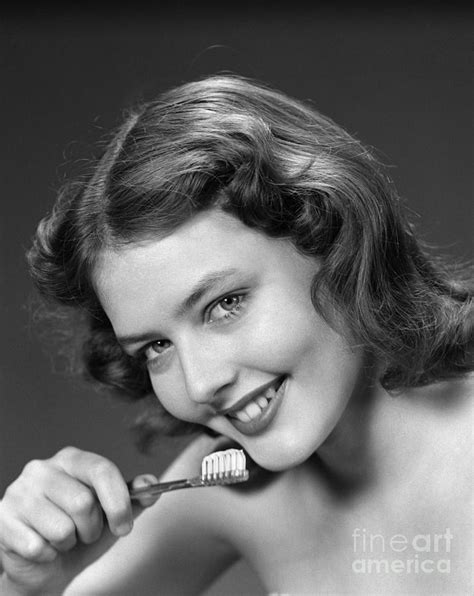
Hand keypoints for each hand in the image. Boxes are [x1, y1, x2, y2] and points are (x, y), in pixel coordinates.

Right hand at [0, 447, 158, 594]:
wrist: (47, 565)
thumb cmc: (81, 533)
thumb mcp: (112, 515)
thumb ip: (134, 498)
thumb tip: (151, 485)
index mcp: (72, 459)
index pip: (102, 470)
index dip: (118, 502)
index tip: (124, 526)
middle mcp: (42, 468)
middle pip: (83, 502)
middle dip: (92, 528)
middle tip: (85, 533)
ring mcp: (19, 492)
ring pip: (61, 528)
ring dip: (69, 543)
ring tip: (63, 539)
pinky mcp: (3, 519)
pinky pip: (37, 546)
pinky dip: (48, 555)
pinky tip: (43, 547)